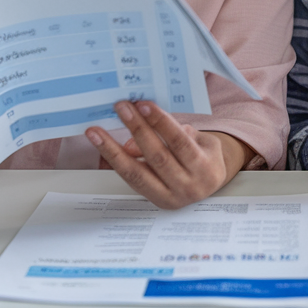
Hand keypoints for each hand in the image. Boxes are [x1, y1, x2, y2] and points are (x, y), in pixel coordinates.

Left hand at [87, 100, 251, 209]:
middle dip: (137, 129)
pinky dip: (116, 162)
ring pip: (137, 173)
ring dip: (113, 150)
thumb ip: (178, 135)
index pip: (179, 142)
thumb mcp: (203, 141)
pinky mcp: (155, 202)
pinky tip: (103, 147)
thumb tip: (137, 141)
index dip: (160, 123)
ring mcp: (170, 197)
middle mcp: (188, 186)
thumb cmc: (205, 157)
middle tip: (122, 108)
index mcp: (205, 167)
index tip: (143, 105)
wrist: (211, 185)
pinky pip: (131, 180)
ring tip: (95, 132)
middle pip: (157, 156)